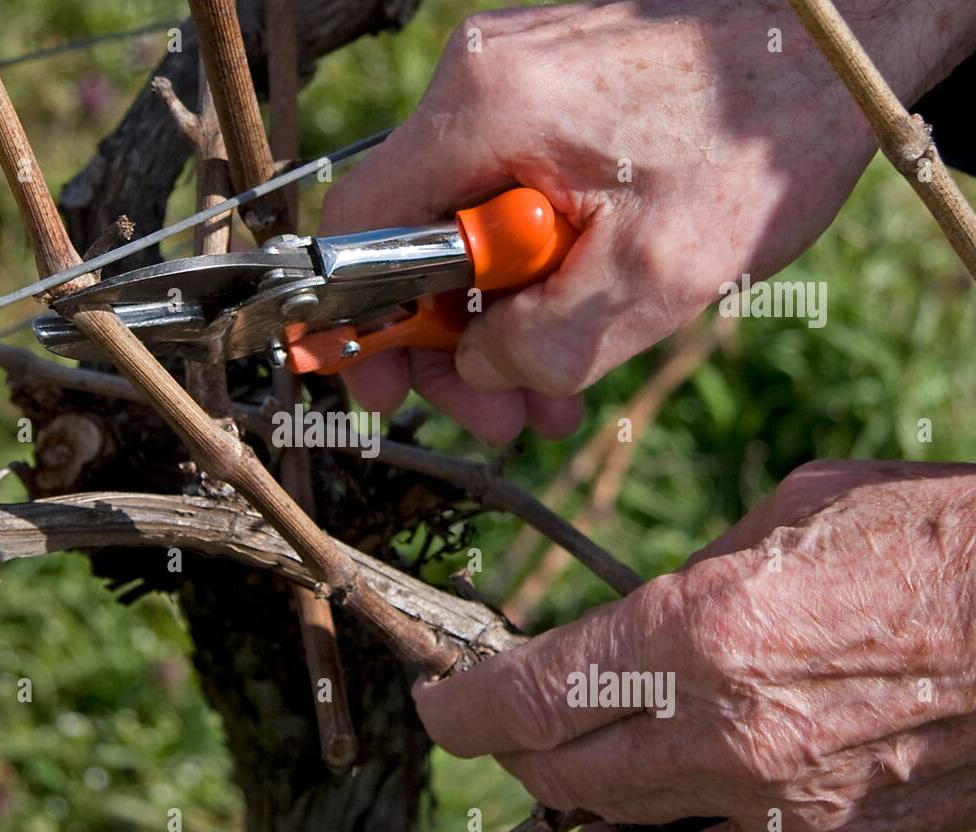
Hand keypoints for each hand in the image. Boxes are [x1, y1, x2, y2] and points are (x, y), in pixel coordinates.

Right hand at [321, 0, 974, 442]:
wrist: (833, 49)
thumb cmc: (759, 141)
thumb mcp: (655, 274)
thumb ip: (544, 344)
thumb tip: (479, 372)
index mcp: (480, 114)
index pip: (358, 229)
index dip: (358, 324)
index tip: (386, 390)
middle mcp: (475, 88)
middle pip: (408, 244)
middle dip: (453, 348)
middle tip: (502, 422)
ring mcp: (509, 89)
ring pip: (463, 234)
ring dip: (503, 325)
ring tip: (554, 398)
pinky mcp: (546, 101)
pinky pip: (508, 205)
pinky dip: (535, 275)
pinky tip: (580, 328)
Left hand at [416, 461, 975, 831]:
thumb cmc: (927, 539)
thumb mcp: (786, 515)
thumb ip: (691, 578)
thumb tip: (636, 618)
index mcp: (698, 629)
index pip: (528, 697)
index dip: (463, 708)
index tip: (440, 702)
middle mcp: (722, 730)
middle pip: (555, 770)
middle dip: (512, 748)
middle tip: (503, 722)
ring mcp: (773, 808)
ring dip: (570, 805)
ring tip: (571, 769)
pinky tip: (642, 829)